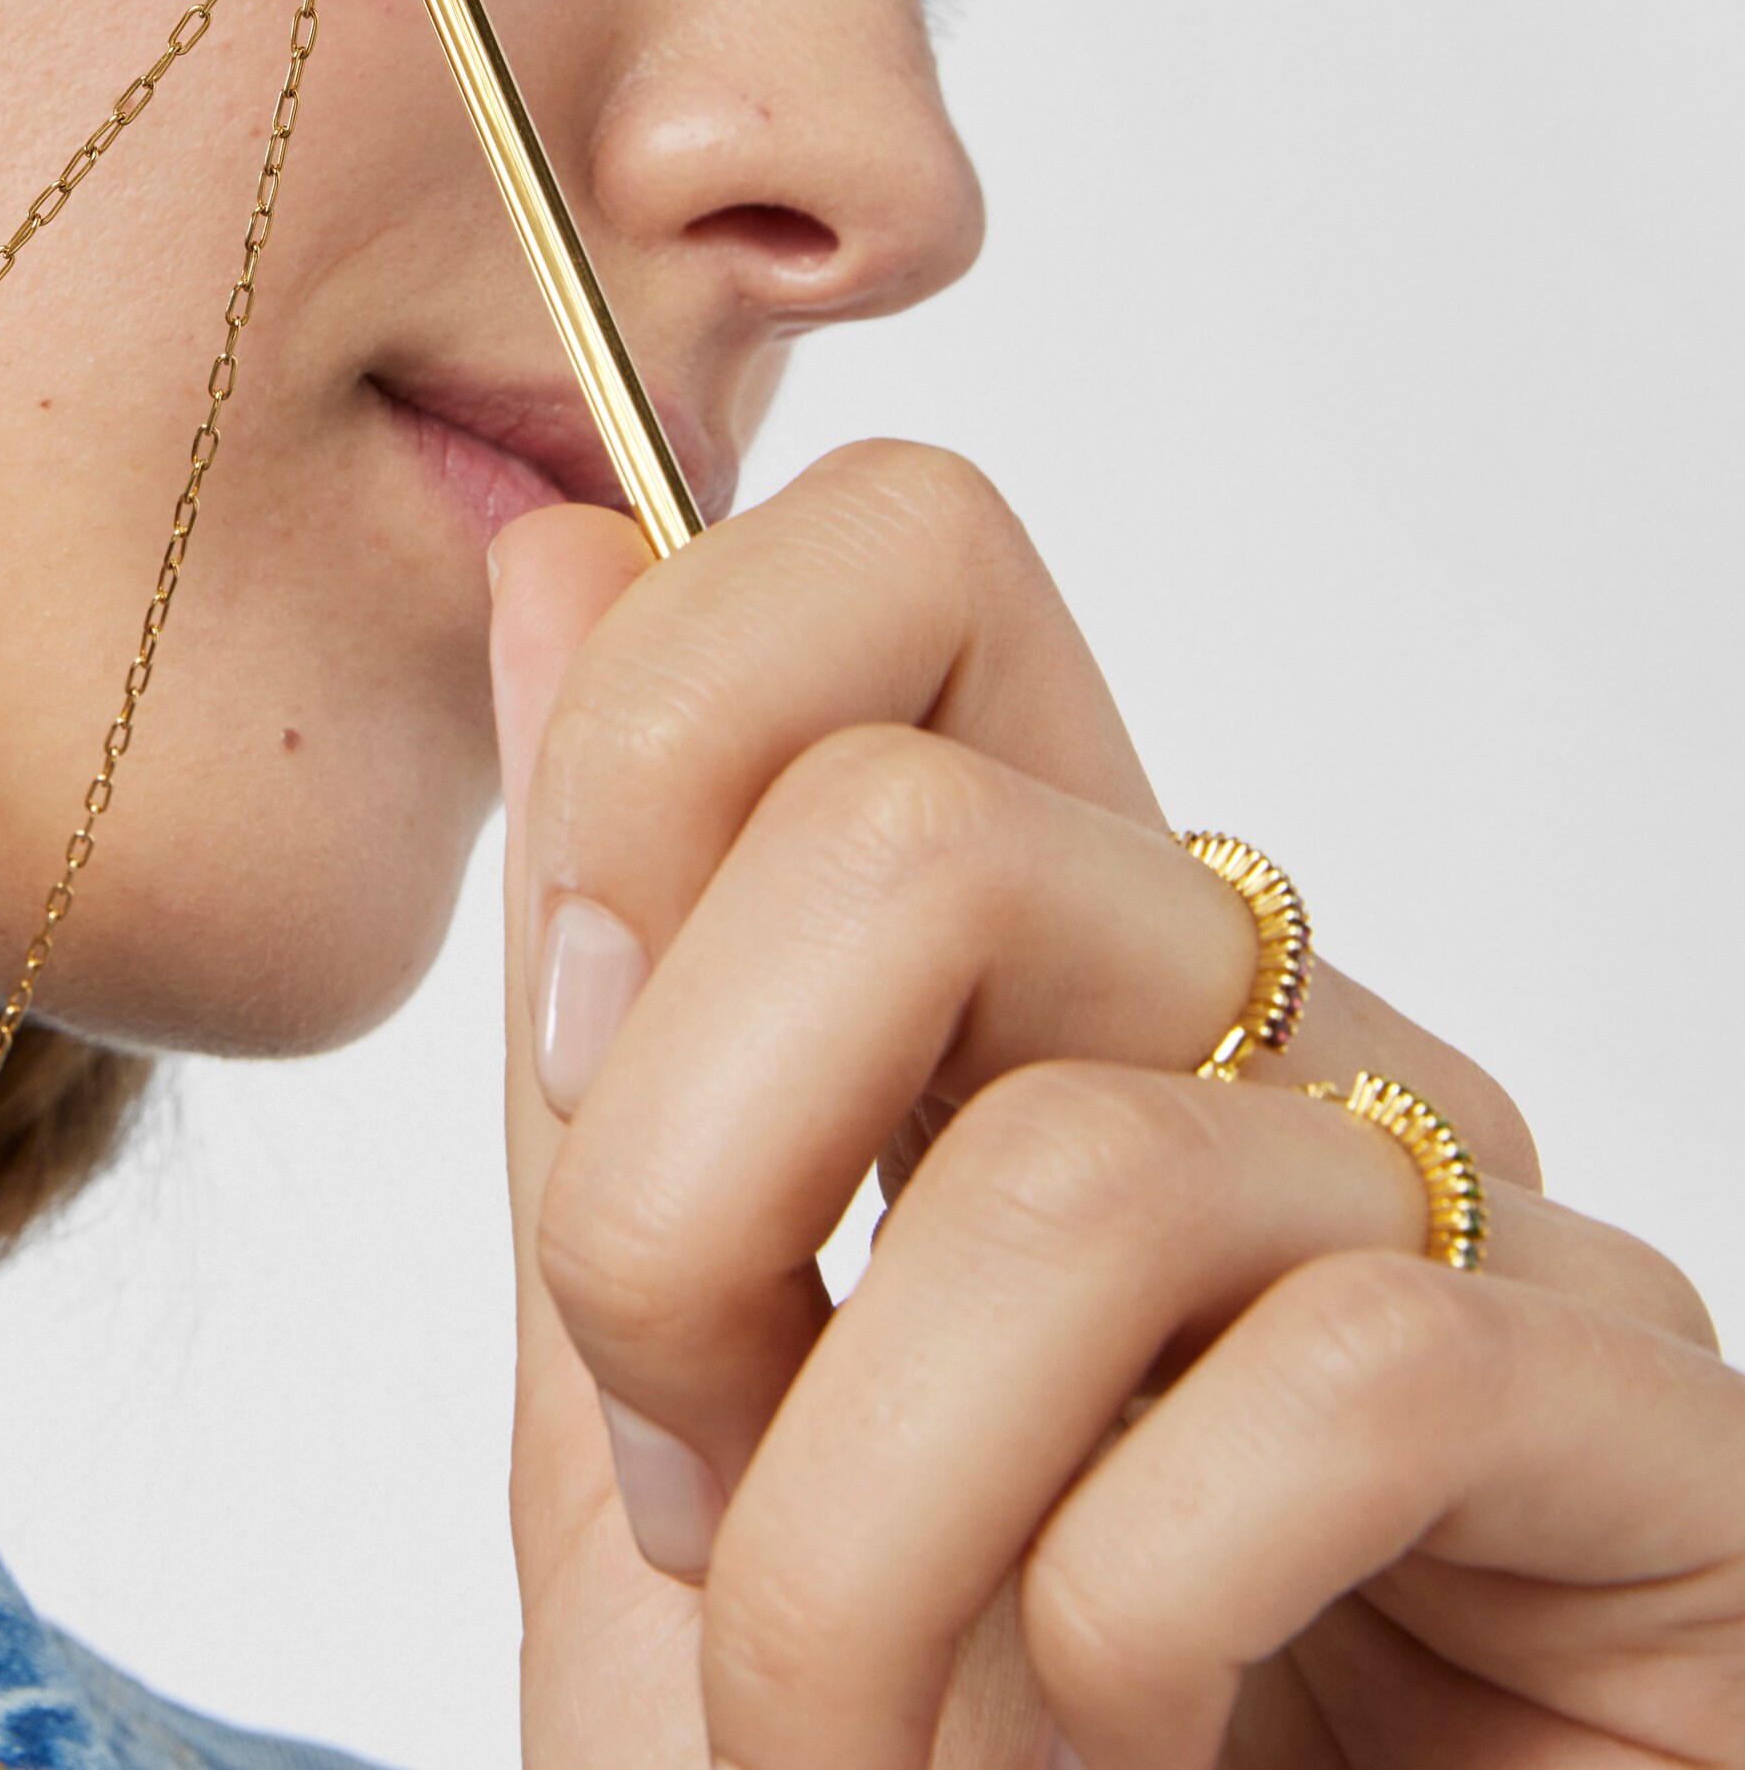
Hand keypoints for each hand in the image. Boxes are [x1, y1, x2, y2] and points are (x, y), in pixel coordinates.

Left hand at [493, 442, 1744, 1768]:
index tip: (575, 1050)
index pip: (909, 560)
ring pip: (1069, 1174)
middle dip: (684, 1206)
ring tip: (845, 1718)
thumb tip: (558, 543)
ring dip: (855, 1533)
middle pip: (911, 833)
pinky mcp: (1642, 1450)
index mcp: (1023, 972)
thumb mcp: (644, 1360)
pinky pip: (1343, 1388)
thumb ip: (610, 985)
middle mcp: (1255, 1035)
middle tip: (693, 1472)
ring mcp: (1463, 1224)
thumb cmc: (875, 1734)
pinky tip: (1103, 1735)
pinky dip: (1114, 1631)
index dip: (672, 731)